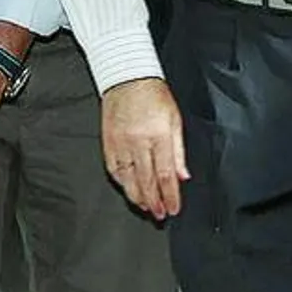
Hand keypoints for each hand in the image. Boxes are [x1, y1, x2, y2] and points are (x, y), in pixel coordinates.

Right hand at [102, 77, 187, 220]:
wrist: (127, 76)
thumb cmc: (154, 94)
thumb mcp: (175, 119)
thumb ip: (179, 150)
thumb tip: (183, 175)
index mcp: (158, 135)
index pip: (165, 174)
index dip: (170, 196)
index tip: (174, 209)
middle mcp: (138, 141)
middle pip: (146, 180)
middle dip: (154, 202)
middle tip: (160, 215)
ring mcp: (120, 143)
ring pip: (128, 178)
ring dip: (137, 196)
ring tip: (145, 207)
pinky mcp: (108, 142)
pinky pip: (114, 169)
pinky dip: (121, 183)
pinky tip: (128, 189)